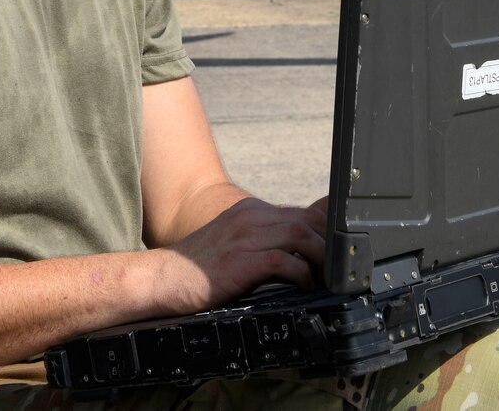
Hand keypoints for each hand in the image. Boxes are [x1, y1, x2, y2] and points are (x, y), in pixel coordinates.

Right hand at [154, 197, 326, 312]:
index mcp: (250, 211)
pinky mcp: (238, 260)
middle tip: (337, 270)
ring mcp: (243, 236)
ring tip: (324, 279)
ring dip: (319, 258)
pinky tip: (302, 288)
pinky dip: (300, 274)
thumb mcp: (235, 246)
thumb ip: (263, 243)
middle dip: (328, 245)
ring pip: (300, 234)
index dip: (325, 233)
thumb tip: (299, 258)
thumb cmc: (198, 269)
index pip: (301, 213)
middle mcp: (249, 217)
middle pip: (306, 220)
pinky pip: (282, 261)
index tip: (337, 255)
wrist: (161, 278)